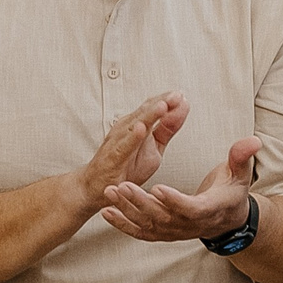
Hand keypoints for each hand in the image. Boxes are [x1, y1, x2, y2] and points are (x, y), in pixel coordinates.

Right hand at [71, 93, 186, 204]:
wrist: (98, 188)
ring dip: (149, 115)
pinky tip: (141, 130)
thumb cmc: (126, 167)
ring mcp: (118, 142)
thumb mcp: (155, 148)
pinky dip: (132, 137)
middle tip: (177, 96)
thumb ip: (168, 128)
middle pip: (145, 112)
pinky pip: (123, 146)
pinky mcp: (112, 158)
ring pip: (134, 125)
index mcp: (136, 124)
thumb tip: (183, 106)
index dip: (167, 100)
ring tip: (163, 106)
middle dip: (161, 102)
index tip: (182, 95)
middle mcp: (126, 128)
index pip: (152, 106)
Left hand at [101, 134, 260, 242]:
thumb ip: (241, 157)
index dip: (174, 201)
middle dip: (141, 202)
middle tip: (122, 186)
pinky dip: (123, 224)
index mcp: (208, 210)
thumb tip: (253, 141)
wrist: (228, 219)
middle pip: (163, 218)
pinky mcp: (163, 233)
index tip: (158, 188)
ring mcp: (174, 231)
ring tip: (109, 192)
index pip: (190, 209)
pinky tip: (106, 212)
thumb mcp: (240, 174)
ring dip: (127, 211)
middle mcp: (189, 225)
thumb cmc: (232, 191)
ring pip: (148, 225)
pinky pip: (141, 232)